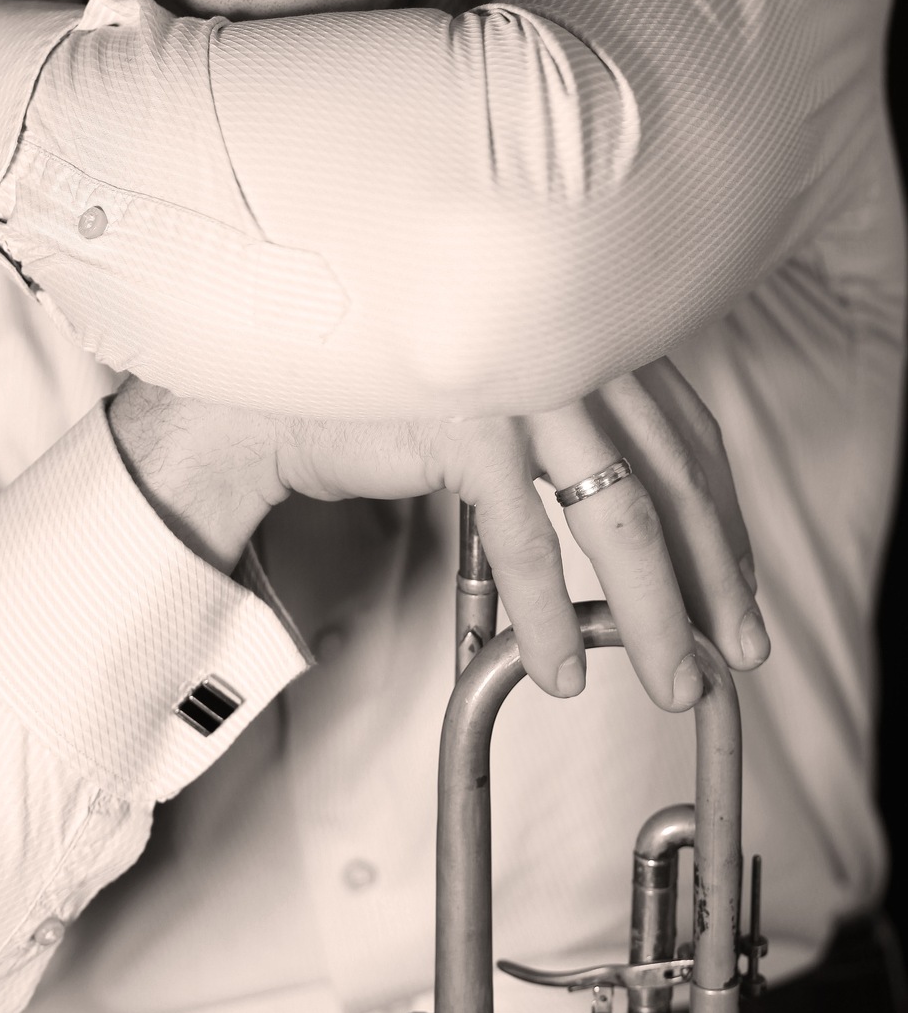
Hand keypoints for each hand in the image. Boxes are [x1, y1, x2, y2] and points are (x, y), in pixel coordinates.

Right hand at [109, 357, 763, 712]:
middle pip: (671, 476)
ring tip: (672, 680)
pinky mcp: (469, 424)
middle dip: (713, 578)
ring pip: (619, 515)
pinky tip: (562, 667)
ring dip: (655, 614)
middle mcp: (566, 345)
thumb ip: (578, 426)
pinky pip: (528, 540)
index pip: (686, 432)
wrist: (275, 395)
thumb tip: (657, 515)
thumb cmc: (391, 398)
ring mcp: (521, 382)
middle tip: (736, 650)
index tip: (738, 585)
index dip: (724, 519)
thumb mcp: (509, 398)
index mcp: (586, 332)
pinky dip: (551, 613)